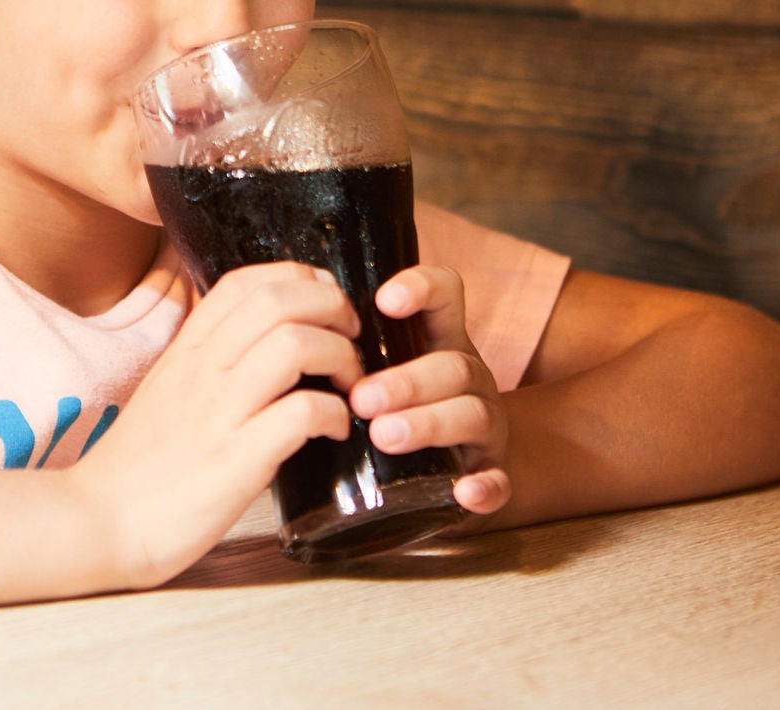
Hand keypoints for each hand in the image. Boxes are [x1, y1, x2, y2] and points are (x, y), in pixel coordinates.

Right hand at [67, 261, 361, 588]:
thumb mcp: (168, 389)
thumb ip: (208, 359)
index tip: (323, 305)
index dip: (298, 279)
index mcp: (187, 349)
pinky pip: (301, 413)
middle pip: (279, 299)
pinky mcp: (237, 460)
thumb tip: (258, 341)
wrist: (100, 521)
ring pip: (294, 344)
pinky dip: (334, 414)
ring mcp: (220, 412)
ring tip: (348, 384)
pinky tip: (335, 430)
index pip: (245, 281)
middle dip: (332, 306)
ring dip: (340, 356)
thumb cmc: (138, 464)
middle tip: (350, 337)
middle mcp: (203, 369)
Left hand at [350, 265, 509, 518]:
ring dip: (430, 422)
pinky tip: (464, 492)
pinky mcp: (492, 475)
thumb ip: (350, 350)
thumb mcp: (381, 370)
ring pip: (473, 414)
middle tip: (361, 398)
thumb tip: (279, 329)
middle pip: (453, 363)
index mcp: (438, 342)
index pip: (445, 294)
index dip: (422, 287)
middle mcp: (469, 378)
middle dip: (407, 379)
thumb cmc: (401, 411)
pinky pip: (499, 479)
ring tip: (385, 436)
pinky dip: (486, 485)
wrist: (457, 473)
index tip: (383, 299)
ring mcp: (485, 428)